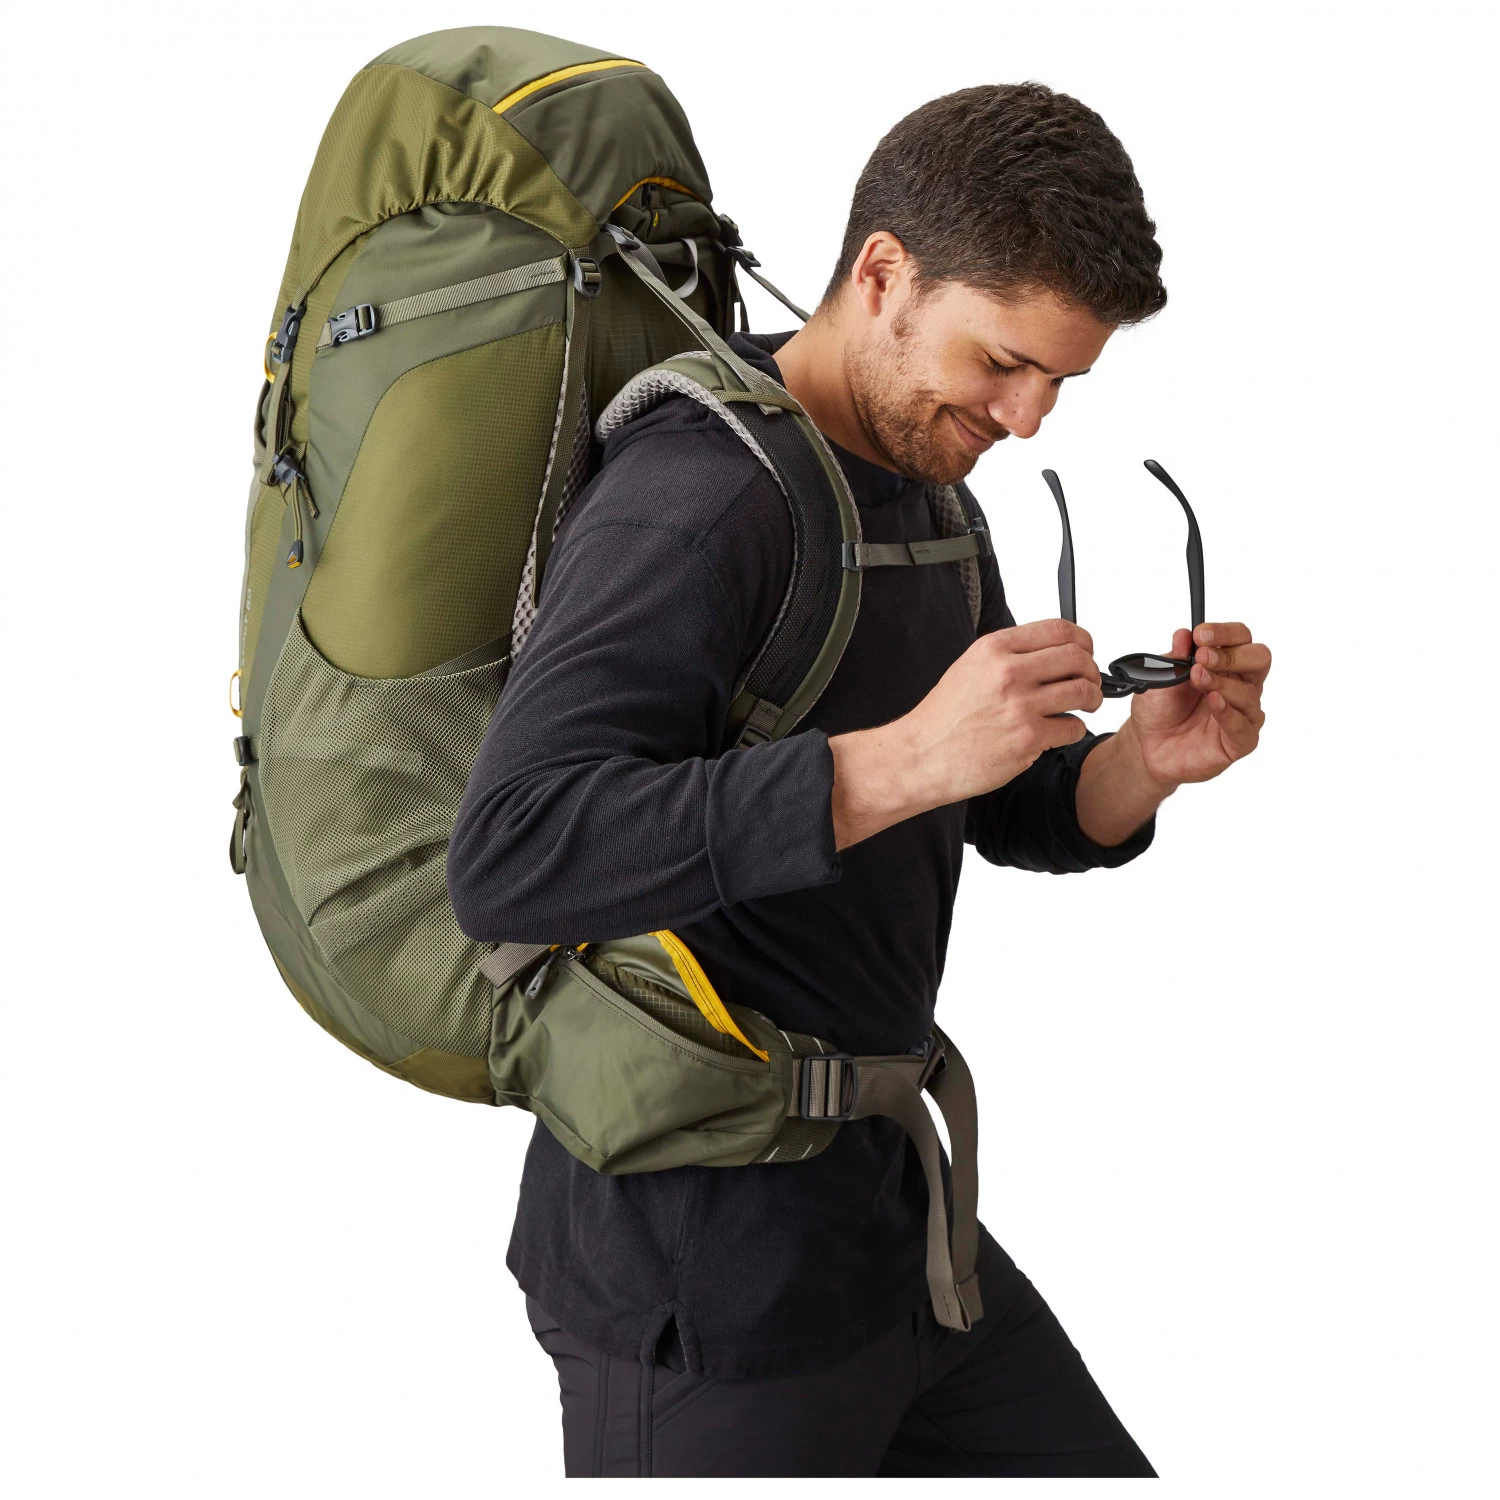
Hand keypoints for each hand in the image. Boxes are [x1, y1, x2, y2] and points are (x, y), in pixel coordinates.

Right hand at [829, 618, 1102, 847]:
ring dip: (1092, 699)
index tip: (1086, 651)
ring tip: (1085, 706)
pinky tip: (1060, 731)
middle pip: (1077, 658)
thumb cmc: (942, 718)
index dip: (1083, 640)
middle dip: (1092, 671)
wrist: (920, 755)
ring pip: (1083, 691)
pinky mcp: (1027, 739)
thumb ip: (1008, 655)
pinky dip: (1074, 730)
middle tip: (1090, 682)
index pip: (1058, 630)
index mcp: (994, 650)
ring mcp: (1019, 706)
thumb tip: (1049, 652)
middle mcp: (1008, 673)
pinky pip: (1073, 728)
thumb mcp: (969, 668)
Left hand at [1125, 622, 1270, 788]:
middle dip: (1231, 655)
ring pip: (1249, 693)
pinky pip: (1243, 727)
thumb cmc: (1159, 709)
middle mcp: (1240, 685)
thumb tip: (1183, 634)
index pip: (1241, 638)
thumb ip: (1174, 657)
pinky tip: (1214, 701)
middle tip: (1202, 657)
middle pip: (1259, 659)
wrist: (1146, 745)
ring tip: (1197, 679)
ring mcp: (1243, 713)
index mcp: (1226, 664)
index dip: (1225, 633)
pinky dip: (1228, 712)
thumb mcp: (1160, 677)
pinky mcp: (1239, 741)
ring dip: (1222, 682)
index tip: (1201, 634)